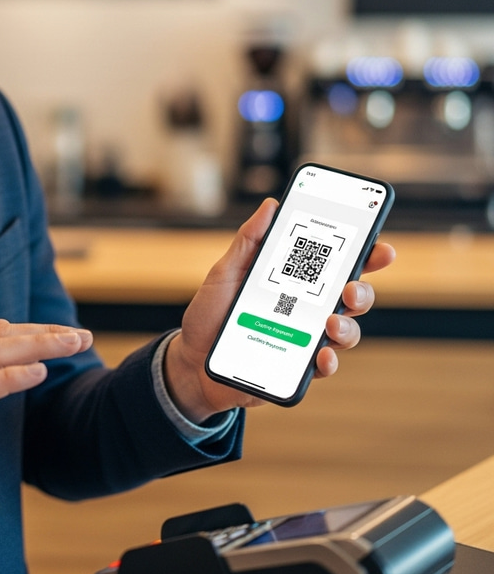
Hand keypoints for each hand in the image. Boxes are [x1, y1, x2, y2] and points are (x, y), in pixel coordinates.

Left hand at [163, 198, 395, 421]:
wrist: (191, 360)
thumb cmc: (210, 314)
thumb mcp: (225, 272)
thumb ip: (249, 241)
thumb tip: (270, 205)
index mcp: (294, 282)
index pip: (336, 265)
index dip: (365, 255)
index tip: (381, 246)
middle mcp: (306, 309)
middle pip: (351, 297)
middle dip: (363, 291)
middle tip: (351, 288)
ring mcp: (305, 339)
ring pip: (346, 332)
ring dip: (348, 327)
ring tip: (331, 323)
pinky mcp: (296, 368)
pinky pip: (324, 366)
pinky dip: (329, 361)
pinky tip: (321, 356)